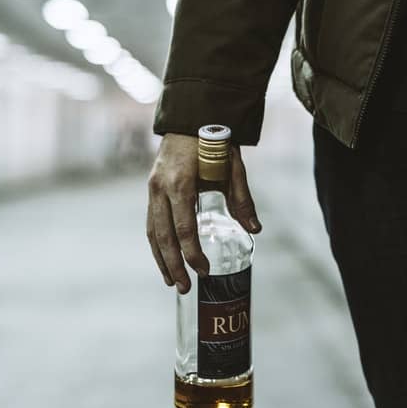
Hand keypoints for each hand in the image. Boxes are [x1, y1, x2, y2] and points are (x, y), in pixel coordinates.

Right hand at [146, 133, 260, 293]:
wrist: (191, 118)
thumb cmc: (215, 143)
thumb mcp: (233, 167)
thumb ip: (242, 199)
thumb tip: (255, 229)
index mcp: (181, 183)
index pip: (184, 228)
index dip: (193, 253)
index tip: (204, 271)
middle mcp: (161, 188)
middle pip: (164, 236)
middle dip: (173, 265)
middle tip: (185, 288)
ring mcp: (152, 189)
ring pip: (153, 232)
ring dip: (161, 260)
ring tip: (172, 282)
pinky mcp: (151, 190)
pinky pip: (151, 223)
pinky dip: (157, 245)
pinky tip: (165, 260)